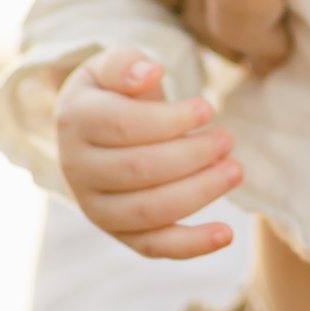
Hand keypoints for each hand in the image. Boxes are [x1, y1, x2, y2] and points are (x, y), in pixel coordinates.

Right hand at [53, 46, 240, 258]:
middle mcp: (76, 169)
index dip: (171, 120)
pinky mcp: (116, 232)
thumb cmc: (113, 91)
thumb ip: (126, 64)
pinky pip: (153, 247)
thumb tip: (150, 74)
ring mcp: (94, 206)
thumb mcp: (112, 65)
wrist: (92, 129)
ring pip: (148, 211)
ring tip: (234, 170)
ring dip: (198, 193)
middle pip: (139, 170)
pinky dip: (191, 245)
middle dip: (191, 156)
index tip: (208, 108)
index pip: (125, 126)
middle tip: (227, 140)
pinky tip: (227, 234)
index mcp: (75, 121)